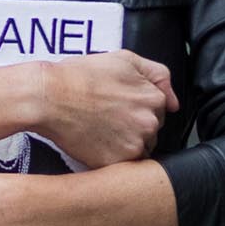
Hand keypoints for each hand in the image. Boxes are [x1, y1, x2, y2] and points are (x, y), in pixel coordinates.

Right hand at [34, 51, 176, 168]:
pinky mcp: (116, 163)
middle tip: (106, 116)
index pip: (159, 110)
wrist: (49, 97)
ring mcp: (134, 145)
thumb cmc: (80, 76)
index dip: (137, 106)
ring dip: (125, 143)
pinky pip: (123, 166)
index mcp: (154, 99)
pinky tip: (96, 143)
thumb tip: (175, 103)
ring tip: (100, 129)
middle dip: (133, 126)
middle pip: (150, 131)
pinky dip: (112, 158)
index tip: (118, 104)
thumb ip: (158, 75)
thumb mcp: (124, 59)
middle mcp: (149, 124)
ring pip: (139, 149)